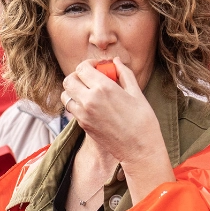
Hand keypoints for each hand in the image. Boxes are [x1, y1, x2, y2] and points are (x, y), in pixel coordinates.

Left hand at [61, 58, 168, 175]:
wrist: (139, 149)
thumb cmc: (143, 120)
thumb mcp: (136, 93)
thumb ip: (124, 74)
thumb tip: (116, 61)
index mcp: (103, 88)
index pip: (82, 68)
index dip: (89, 64)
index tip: (98, 67)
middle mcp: (89, 100)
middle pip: (69, 80)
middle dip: (78, 75)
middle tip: (91, 78)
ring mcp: (83, 114)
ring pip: (66, 95)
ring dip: (74, 90)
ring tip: (89, 91)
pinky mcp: (83, 125)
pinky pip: (71, 109)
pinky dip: (77, 103)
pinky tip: (92, 104)